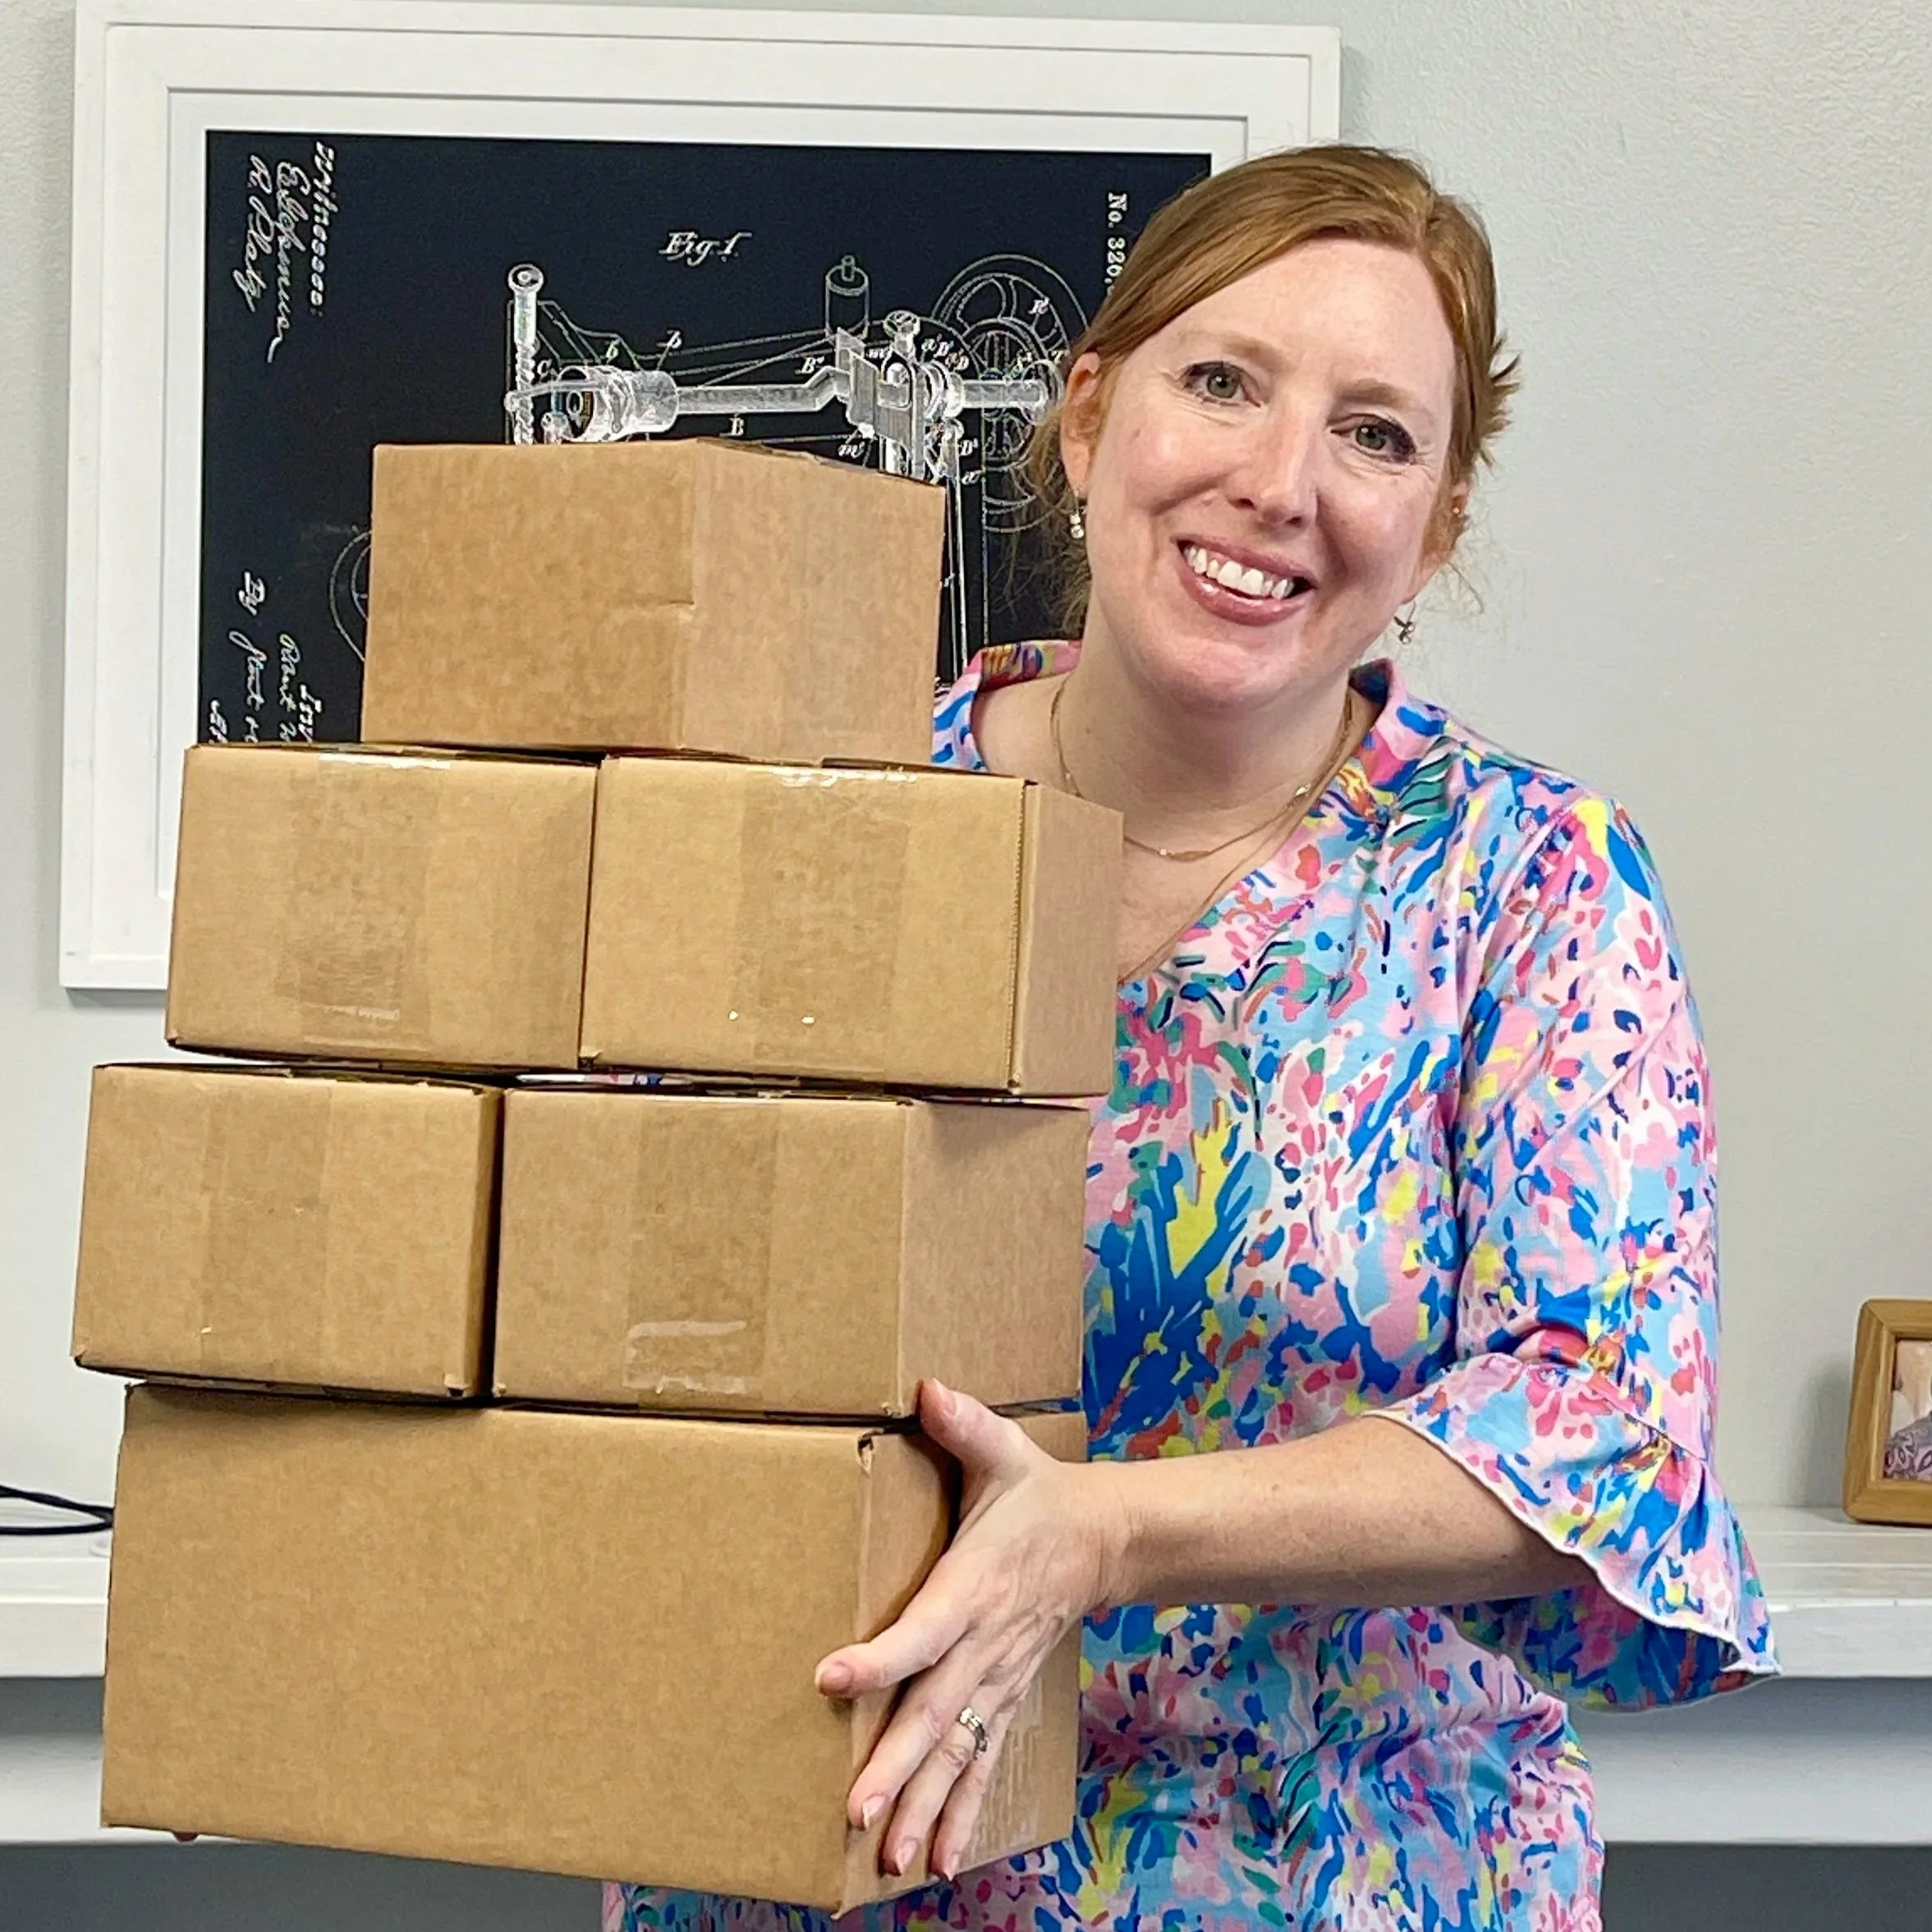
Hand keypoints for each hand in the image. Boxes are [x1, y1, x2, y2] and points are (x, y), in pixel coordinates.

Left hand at [812, 1380, 1121, 1883]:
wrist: (1106, 1537)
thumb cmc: (1038, 1491)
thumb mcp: (1004, 1449)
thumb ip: (963, 1423)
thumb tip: (926, 1389)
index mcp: (974, 1584)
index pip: (923, 1627)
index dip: (881, 1655)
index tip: (831, 1677)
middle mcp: (985, 1643)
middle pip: (936, 1713)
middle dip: (897, 1766)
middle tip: (856, 1812)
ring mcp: (998, 1679)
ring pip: (958, 1752)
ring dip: (924, 1806)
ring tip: (886, 1859)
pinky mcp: (1005, 1696)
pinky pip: (984, 1763)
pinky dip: (962, 1814)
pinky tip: (936, 1861)